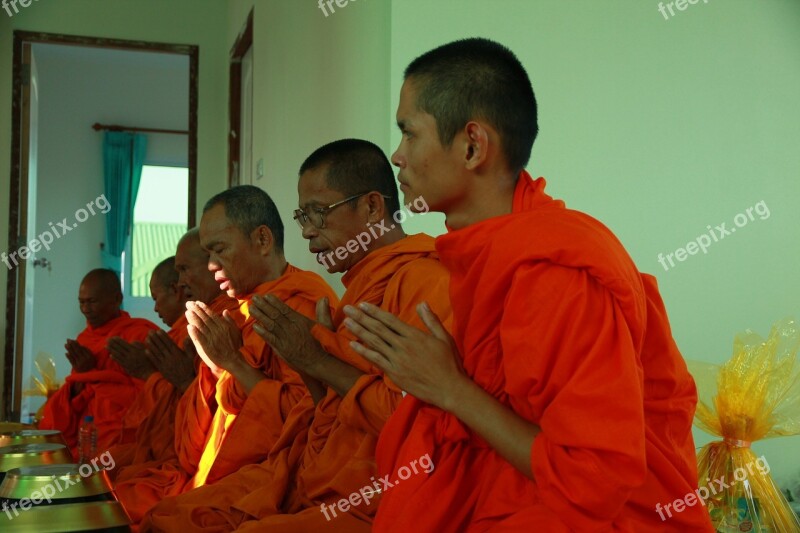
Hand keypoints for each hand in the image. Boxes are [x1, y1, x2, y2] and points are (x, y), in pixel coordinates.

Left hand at [65, 339, 96, 372]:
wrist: (89, 374)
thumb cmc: (91, 364)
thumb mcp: (92, 357)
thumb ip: (87, 352)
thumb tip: (81, 346)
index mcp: (89, 356)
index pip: (82, 349)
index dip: (77, 344)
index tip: (73, 340)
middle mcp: (84, 359)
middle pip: (77, 351)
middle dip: (72, 345)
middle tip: (68, 340)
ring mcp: (79, 363)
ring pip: (73, 355)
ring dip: (69, 349)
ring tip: (65, 345)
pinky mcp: (76, 367)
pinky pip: (72, 361)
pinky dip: (69, 357)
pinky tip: (66, 353)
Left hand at [108, 337, 154, 379]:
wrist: (150, 372)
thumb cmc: (149, 360)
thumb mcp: (146, 350)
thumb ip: (139, 345)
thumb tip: (131, 342)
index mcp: (135, 350)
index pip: (124, 344)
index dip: (118, 340)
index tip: (113, 337)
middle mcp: (130, 355)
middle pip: (119, 348)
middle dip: (113, 344)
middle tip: (107, 339)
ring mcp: (128, 362)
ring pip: (118, 354)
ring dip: (111, 350)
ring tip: (106, 346)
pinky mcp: (127, 367)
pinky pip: (119, 362)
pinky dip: (115, 358)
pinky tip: (111, 355)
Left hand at [145, 330, 196, 391]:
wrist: (185, 382)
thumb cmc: (189, 368)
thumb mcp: (191, 357)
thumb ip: (188, 346)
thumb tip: (187, 336)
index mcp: (178, 354)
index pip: (169, 343)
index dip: (163, 337)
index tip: (158, 331)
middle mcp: (171, 357)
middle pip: (162, 346)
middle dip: (155, 338)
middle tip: (150, 331)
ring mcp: (165, 363)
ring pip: (157, 352)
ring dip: (151, 345)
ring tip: (147, 338)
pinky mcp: (162, 369)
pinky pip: (155, 361)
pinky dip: (150, 356)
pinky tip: (146, 350)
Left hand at [185, 301, 242, 375]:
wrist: (233, 360)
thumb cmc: (235, 345)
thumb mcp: (235, 331)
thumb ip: (230, 320)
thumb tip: (225, 311)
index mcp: (223, 326)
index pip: (211, 315)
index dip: (203, 308)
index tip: (197, 302)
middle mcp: (217, 331)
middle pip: (204, 319)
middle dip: (196, 310)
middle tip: (188, 304)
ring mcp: (212, 339)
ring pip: (201, 327)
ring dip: (193, 319)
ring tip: (187, 312)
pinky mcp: (207, 348)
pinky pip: (199, 339)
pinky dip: (194, 333)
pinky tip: (189, 327)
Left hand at [250, 295, 329, 374]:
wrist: (320, 363)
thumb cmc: (323, 344)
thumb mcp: (327, 325)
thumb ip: (323, 311)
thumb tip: (324, 298)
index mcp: (301, 321)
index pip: (285, 309)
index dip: (275, 302)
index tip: (266, 295)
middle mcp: (291, 328)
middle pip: (275, 315)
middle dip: (264, 305)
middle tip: (254, 298)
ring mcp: (285, 339)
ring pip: (270, 324)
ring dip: (260, 316)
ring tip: (251, 308)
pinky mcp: (282, 349)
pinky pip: (269, 339)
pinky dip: (262, 332)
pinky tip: (254, 326)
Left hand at [343, 301, 466, 409]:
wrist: (449, 389)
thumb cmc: (449, 363)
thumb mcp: (444, 338)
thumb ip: (431, 320)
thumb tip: (422, 303)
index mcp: (415, 335)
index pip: (390, 320)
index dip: (375, 312)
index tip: (362, 305)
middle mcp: (403, 346)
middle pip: (378, 328)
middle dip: (361, 317)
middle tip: (347, 309)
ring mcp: (397, 360)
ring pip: (374, 342)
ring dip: (359, 331)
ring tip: (346, 322)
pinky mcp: (394, 373)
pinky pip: (376, 360)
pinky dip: (363, 352)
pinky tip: (353, 345)